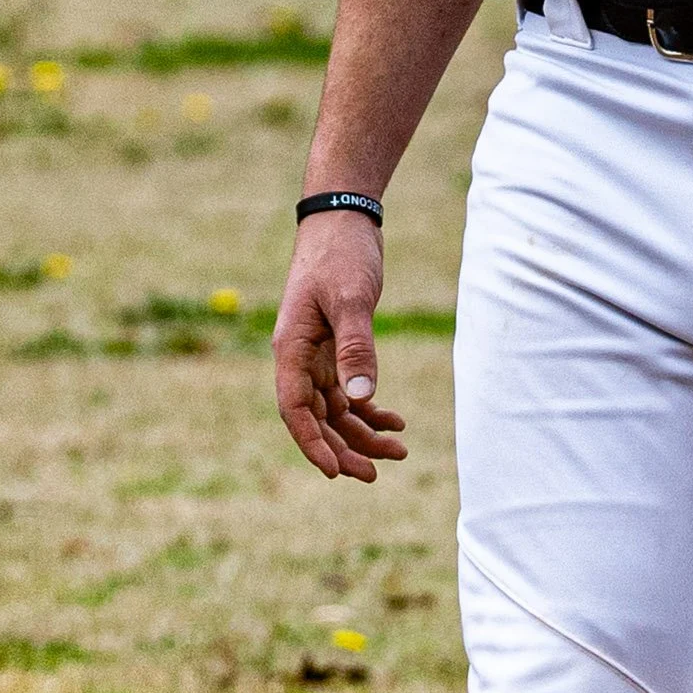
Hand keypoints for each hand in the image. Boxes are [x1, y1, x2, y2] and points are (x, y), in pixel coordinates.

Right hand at [274, 211, 406, 482]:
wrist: (343, 218)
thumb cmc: (341, 254)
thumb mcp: (352, 299)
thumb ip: (356, 348)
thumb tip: (361, 399)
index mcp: (291, 348)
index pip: (294, 409)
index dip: (312, 443)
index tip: (335, 472)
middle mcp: (299, 357)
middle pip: (316, 417)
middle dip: (344, 448)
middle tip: (377, 474)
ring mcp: (317, 354)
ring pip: (335, 408)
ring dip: (362, 433)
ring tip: (401, 450)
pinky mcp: (336, 347)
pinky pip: (348, 391)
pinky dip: (369, 408)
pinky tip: (395, 421)